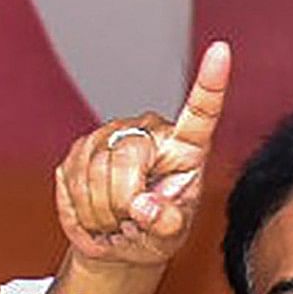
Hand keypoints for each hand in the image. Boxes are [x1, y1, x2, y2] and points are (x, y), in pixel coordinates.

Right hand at [56, 41, 229, 272]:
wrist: (117, 242)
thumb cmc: (154, 233)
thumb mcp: (170, 238)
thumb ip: (165, 224)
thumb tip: (143, 206)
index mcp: (186, 147)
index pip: (200, 111)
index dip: (210, 83)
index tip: (221, 50)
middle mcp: (148, 131)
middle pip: (126, 157)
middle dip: (121, 201)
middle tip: (128, 223)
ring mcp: (110, 135)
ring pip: (94, 170)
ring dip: (100, 210)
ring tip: (114, 220)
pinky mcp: (78, 150)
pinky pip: (71, 179)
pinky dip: (80, 208)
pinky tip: (94, 212)